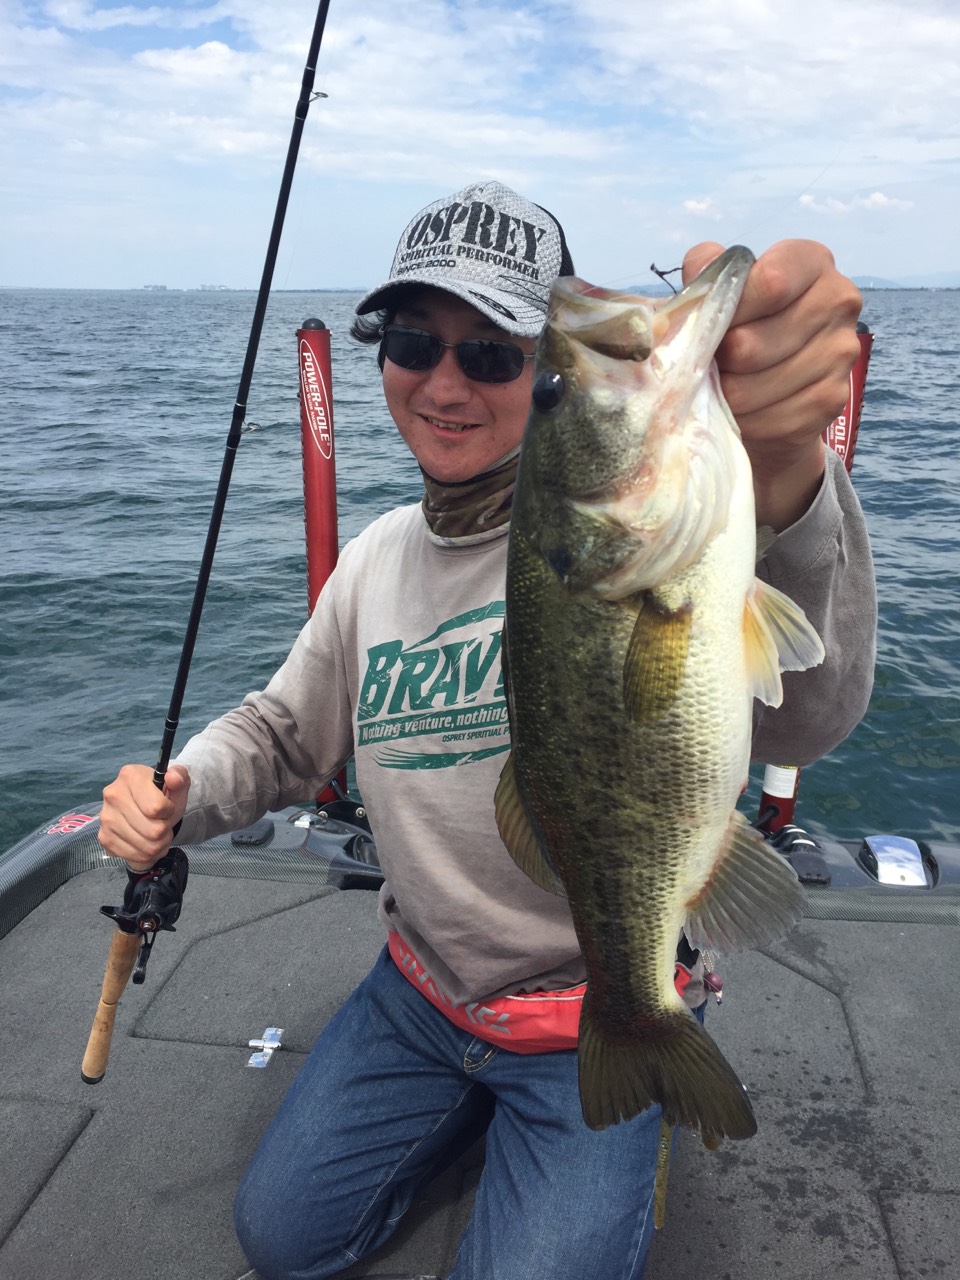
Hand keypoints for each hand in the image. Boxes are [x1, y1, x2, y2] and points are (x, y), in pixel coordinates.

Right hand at [98, 763, 190, 870]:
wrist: (146, 807)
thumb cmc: (162, 795)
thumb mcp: (177, 783)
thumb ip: (180, 777)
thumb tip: (173, 778)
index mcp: (130, 776)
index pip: (157, 808)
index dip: (169, 811)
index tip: (167, 807)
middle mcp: (112, 795)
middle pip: (153, 831)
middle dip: (165, 830)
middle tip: (163, 823)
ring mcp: (105, 818)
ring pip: (146, 847)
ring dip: (158, 844)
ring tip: (157, 833)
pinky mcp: (104, 838)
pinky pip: (134, 856)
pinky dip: (145, 854)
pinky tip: (145, 841)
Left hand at [683, 239, 861, 529]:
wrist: (773, 382)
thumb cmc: (743, 324)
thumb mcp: (722, 289)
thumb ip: (707, 271)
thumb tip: (699, 273)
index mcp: (812, 262)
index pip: (770, 283)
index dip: (727, 310)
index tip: (707, 326)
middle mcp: (838, 301)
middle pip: (753, 344)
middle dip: (717, 362)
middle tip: (706, 365)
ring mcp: (841, 352)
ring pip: (755, 387)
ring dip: (724, 395)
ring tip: (716, 387)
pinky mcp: (832, 398)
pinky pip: (771, 419)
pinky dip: (743, 421)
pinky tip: (738, 411)